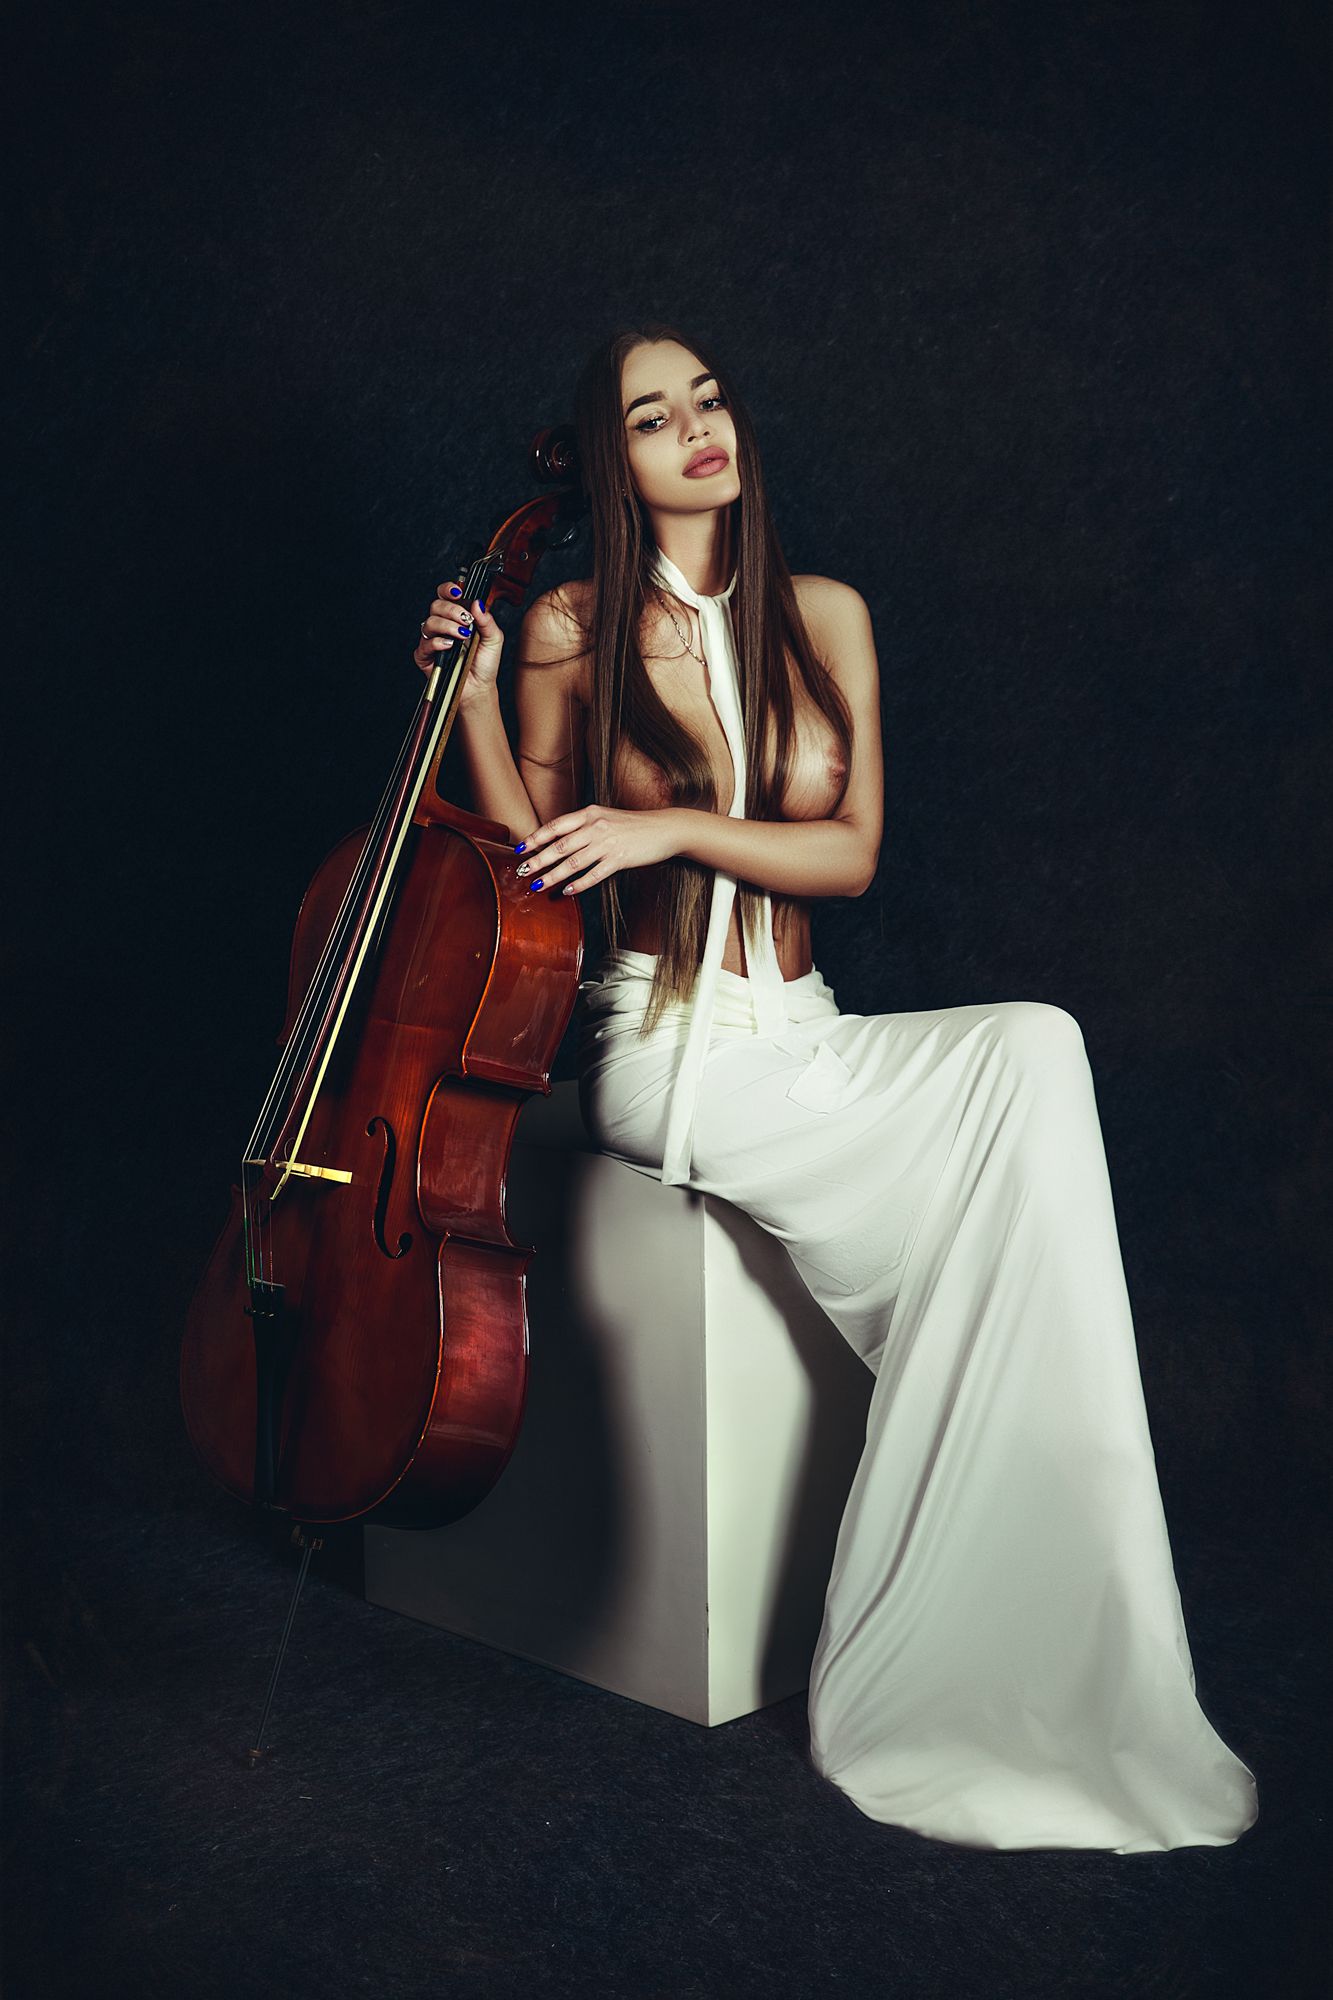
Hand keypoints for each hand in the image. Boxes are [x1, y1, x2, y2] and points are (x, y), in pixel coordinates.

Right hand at [412, 572, 502, 709]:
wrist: (479, 687)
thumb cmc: (485, 663)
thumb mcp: (494, 639)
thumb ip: (487, 620)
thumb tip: (477, 603)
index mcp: (457, 617)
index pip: (446, 595)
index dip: (448, 589)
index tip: (458, 592)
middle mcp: (443, 626)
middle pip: (436, 605)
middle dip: (452, 610)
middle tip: (466, 621)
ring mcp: (432, 640)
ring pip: (429, 622)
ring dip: (447, 626)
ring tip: (462, 635)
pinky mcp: (425, 656)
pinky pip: (425, 643)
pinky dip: (438, 642)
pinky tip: (450, 646)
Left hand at [514, 806, 679, 896]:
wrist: (665, 828)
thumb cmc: (633, 825)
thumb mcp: (605, 817)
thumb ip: (584, 826)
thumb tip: (558, 841)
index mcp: (589, 814)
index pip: (556, 826)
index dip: (536, 838)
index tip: (520, 849)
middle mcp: (596, 826)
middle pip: (560, 846)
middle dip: (538, 860)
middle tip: (522, 872)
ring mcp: (608, 843)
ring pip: (573, 862)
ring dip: (553, 876)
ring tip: (538, 886)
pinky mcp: (620, 858)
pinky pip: (595, 874)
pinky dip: (580, 884)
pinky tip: (567, 891)